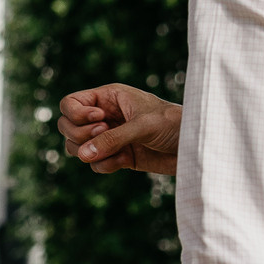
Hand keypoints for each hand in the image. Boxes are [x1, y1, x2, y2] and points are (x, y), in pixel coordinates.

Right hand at [58, 83, 182, 175]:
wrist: (196, 147)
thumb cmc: (175, 124)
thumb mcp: (143, 126)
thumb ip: (112, 139)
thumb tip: (82, 155)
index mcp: (109, 97)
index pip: (70, 103)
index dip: (76, 114)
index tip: (100, 120)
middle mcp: (105, 116)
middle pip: (67, 126)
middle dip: (80, 136)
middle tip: (104, 135)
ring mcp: (110, 137)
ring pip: (77, 148)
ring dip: (90, 153)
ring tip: (115, 152)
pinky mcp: (118, 156)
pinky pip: (95, 164)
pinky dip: (105, 165)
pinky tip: (126, 162)